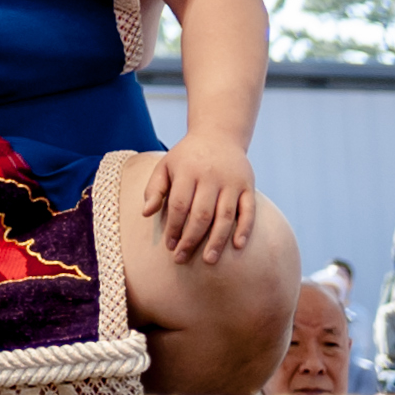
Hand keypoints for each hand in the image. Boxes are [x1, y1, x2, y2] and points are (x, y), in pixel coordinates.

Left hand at [139, 132, 256, 263]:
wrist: (218, 134)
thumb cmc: (187, 156)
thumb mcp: (166, 166)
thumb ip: (155, 188)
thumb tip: (145, 213)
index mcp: (187, 171)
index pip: (180, 205)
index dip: (174, 227)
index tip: (170, 246)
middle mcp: (210, 176)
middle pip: (201, 214)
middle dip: (191, 239)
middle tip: (183, 259)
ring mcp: (231, 182)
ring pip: (225, 216)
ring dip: (217, 240)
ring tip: (209, 260)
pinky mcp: (248, 186)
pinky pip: (248, 210)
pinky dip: (244, 228)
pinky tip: (237, 246)